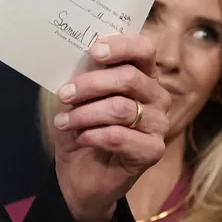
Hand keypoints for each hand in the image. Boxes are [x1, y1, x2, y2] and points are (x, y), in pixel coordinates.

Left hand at [50, 34, 169, 221]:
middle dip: (90, 84)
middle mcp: (157, 97)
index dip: (121, 46)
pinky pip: (120, 136)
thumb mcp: (78, 97)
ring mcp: (158, 125)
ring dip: (85, 114)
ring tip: (63, 121)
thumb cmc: (82, 128)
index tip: (94, 53)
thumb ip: (84, 74)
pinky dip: (94, 135)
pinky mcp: (153, 151)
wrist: (80, 174)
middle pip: (129, 78)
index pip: (144, 50)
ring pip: (121, 108)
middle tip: (64, 94)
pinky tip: (81, 138)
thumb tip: (79, 57)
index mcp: (142, 75)